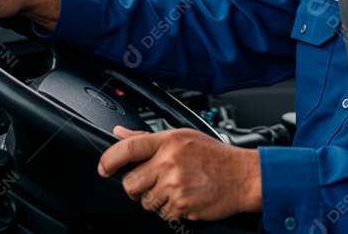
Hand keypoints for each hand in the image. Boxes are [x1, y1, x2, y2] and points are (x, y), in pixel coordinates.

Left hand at [98, 126, 261, 222]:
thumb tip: (120, 133)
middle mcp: (169, 162)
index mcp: (168, 141)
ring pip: (146, 202)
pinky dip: (170, 210)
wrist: (243, 176)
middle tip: (151, 183)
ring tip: (175, 188)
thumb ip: (148, 137)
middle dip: (136, 187)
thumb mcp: (183, 137)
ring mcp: (175, 186)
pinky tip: (185, 197)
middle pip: (130, 183)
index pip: (127, 148)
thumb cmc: (215, 156)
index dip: (108, 159)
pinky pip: (162, 214)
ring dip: (155, 199)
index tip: (103, 168)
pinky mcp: (182, 206)